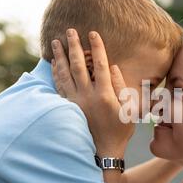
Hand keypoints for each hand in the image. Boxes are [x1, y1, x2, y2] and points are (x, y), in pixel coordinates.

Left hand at [51, 29, 134, 156]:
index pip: (99, 65)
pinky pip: (59, 86)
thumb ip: (121, 87)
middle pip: (77, 65)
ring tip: (55, 41)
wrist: (103, 151)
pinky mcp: (68, 107)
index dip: (96, 47)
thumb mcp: (129, 109)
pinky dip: (55, 73)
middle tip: (70, 30)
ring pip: (64, 74)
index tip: (93, 33)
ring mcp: (74, 102)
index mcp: (104, 95)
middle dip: (73, 46)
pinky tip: (53, 63)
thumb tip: (113, 67)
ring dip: (60, 56)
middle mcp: (87, 96)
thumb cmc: (120, 131)